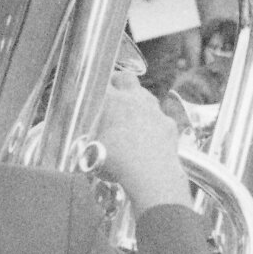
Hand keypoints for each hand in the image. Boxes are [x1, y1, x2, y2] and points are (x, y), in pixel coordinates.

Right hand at [94, 72, 192, 213]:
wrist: (150, 174)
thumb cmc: (114, 162)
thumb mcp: (89, 151)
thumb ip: (86, 140)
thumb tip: (83, 140)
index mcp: (112, 102)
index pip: (102, 82)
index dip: (98, 83)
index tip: (94, 88)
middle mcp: (134, 100)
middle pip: (127, 78)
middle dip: (119, 81)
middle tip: (114, 90)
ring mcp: (155, 111)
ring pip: (146, 96)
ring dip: (138, 101)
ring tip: (131, 114)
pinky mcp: (169, 124)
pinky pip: (161, 118)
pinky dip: (155, 124)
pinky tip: (150, 136)